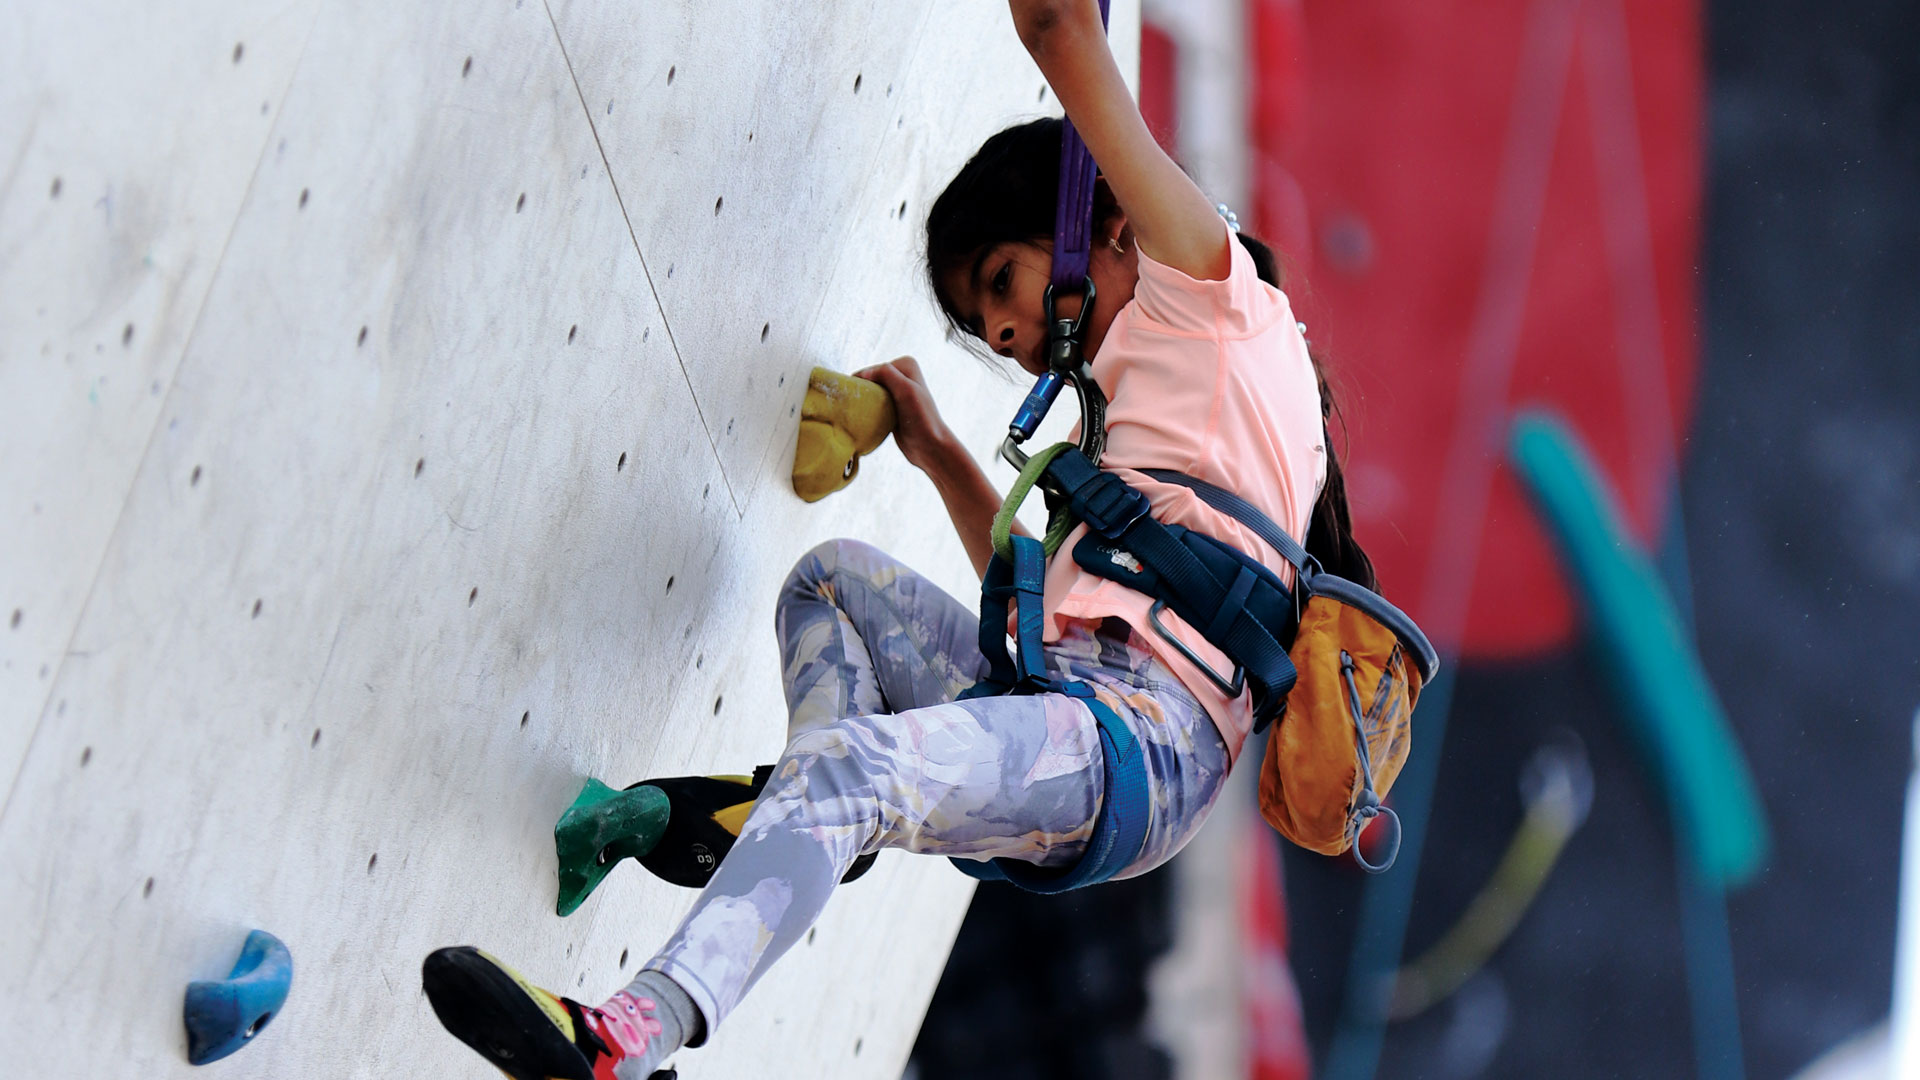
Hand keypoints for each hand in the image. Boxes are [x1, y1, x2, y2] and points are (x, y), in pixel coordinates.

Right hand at [856, 357, 958, 474]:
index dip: (865, 383)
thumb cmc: (921, 418)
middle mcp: (901, 374)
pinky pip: (872, 404)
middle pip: (870, 380)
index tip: (866, 400)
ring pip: (869, 392)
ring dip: (864, 402)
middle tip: (860, 407)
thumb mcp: (906, 390)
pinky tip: (866, 418)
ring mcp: (896, 391)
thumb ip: (887, 374)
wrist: (929, 446)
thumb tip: (863, 373)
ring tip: (861, 414)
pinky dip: (867, 410)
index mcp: (905, 364)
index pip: (873, 369)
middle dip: (863, 392)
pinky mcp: (891, 406)